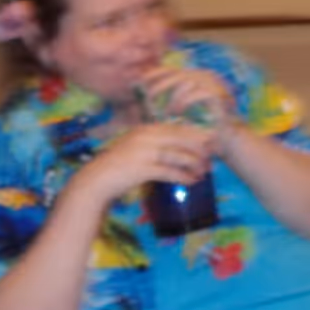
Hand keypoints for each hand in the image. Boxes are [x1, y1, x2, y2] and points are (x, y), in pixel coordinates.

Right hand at [74, 123, 216, 205]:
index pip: (177, 128)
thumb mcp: (136, 147)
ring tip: (204, 171)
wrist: (97, 180)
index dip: (196, 134)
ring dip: (194, 164)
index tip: (211, 140)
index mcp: (146, 129)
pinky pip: (169, 172)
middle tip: (212, 157)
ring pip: (178, 156)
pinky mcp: (142, 169)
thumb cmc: (119, 165)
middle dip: (200, 148)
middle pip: (181, 139)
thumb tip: (179, 147)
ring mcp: (143, 152)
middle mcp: (146, 137)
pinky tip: (192, 181)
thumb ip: (154, 143)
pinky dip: (183, 176)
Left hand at [140, 66, 234, 128]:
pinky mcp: (216, 93)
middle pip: (174, 74)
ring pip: (183, 83)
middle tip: (149, 102)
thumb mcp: (176, 112)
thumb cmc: (198, 125)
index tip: (139, 85)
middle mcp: (203, 75)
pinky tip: (178, 114)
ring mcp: (211, 82)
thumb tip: (137, 100)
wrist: (224, 136)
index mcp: (193, 75)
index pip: (169, 69)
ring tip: (166, 113)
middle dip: (159, 87)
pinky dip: (183, 104)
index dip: (153, 74)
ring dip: (171, 99)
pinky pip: (194, 93)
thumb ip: (161, 103)